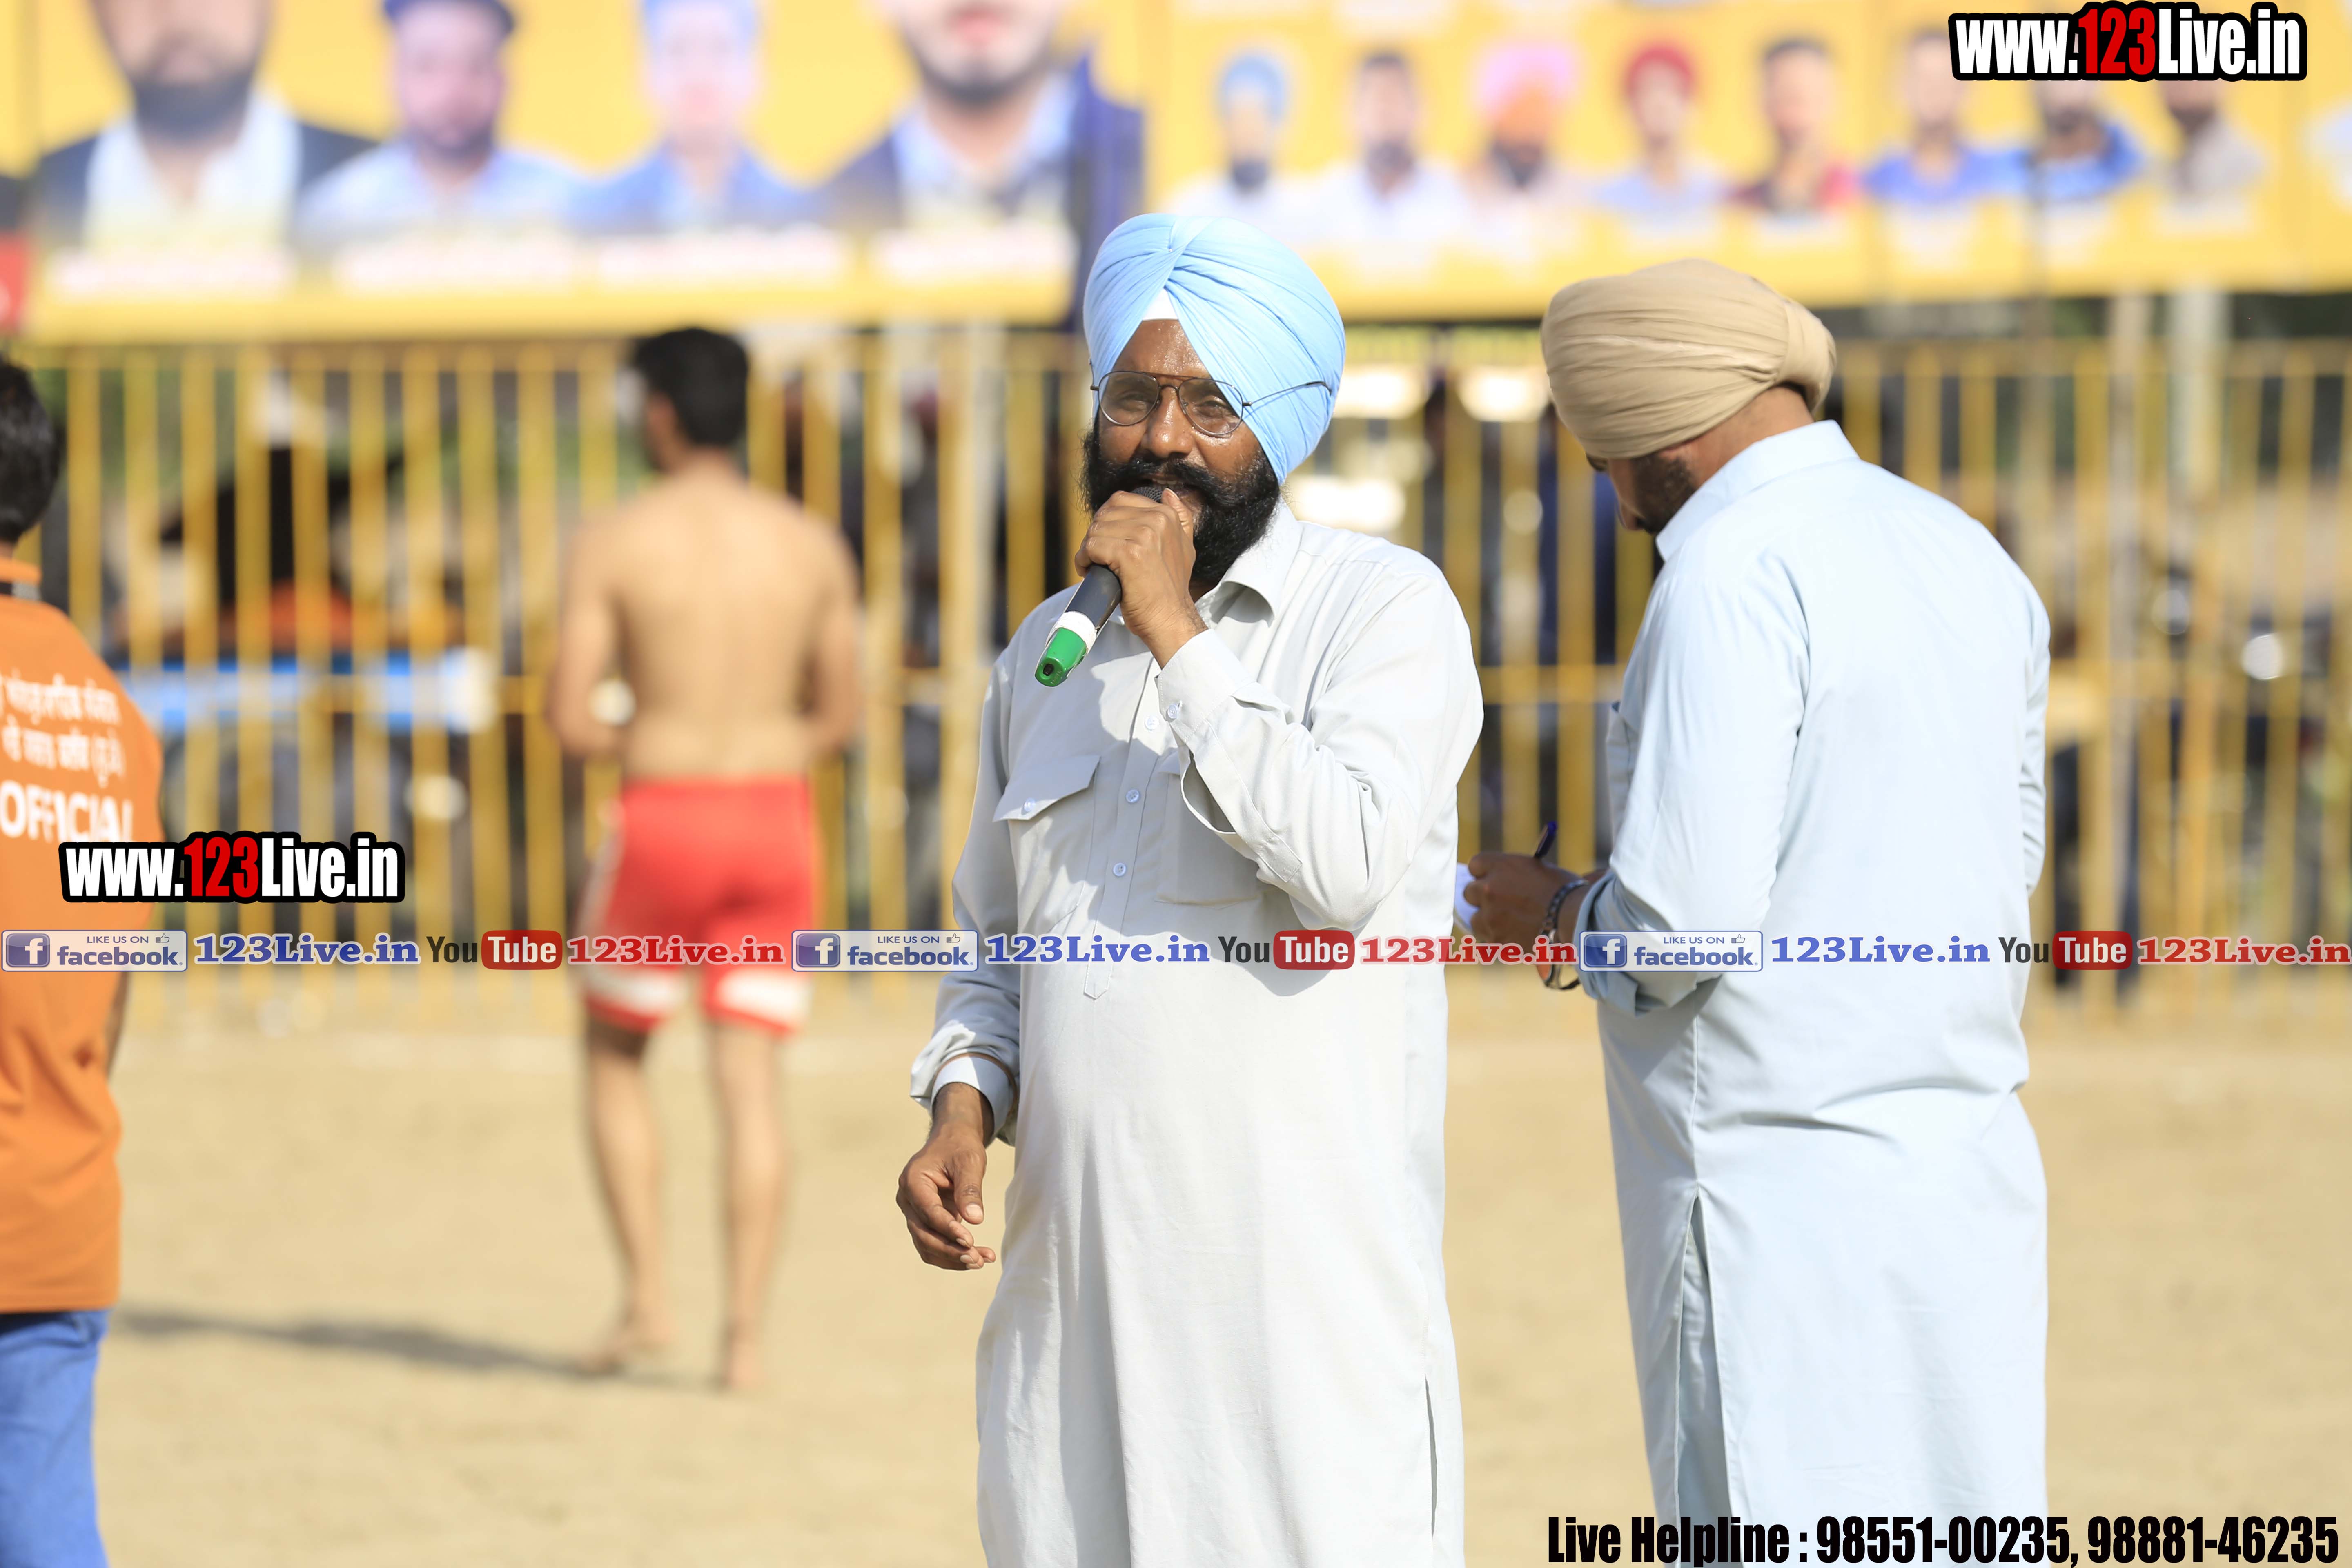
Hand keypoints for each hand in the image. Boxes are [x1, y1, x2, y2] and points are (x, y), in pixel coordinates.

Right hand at [896, 1082, 996, 1270]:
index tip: (970, 1241)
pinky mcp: (923, 1221)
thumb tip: (975, 1219)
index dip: (948, 1229)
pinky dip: (951, 1254)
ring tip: (981, 1261)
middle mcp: (907, 1199)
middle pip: (923, 1234)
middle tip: (977, 1259)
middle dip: (950, 1250)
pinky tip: (975, 1257)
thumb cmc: (960, 1147)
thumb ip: (970, 1189)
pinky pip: (932, 1244)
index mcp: (913, 1180)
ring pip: (926, 1245)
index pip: (928, 1212)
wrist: (952, 1141)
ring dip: (951, 1258)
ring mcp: (912, 1212)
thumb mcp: (969, 1161)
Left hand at [1076, 488, 1207, 665]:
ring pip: (1096, 530)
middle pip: (1105, 514)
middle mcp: (1157, 520)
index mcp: (1166, 515)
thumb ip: (1179, 519)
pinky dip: (1083, 559)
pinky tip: (1087, 571)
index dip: (1106, 521)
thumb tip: (1167, 493)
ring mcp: (1144, 535)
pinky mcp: (1130, 554)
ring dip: (1087, 549)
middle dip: (1094, 535)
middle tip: (1095, 557)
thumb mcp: (1184, 548)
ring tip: (1091, 566)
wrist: (1170, 620)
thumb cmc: (1170, 590)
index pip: (1120, 501)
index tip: (1105, 543)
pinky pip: (1092, 546)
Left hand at [1464, 853, 1590, 950]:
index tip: (1491, 877)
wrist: (1576, 919)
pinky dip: (1498, 938)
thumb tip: (1503, 877)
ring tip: (1509, 923)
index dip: (1484, 872)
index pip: (1475, 865)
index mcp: (1500, 866)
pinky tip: (1514, 936)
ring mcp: (1490, 916)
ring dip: (1488, 920)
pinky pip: (1487, 938)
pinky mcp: (1496, 940)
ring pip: (1475, 919)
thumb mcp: (1539, 869)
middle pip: (1470, 892)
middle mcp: (1489, 889)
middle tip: (1499, 901)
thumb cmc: (1566, 891)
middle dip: (1482, 897)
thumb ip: (1515, 872)